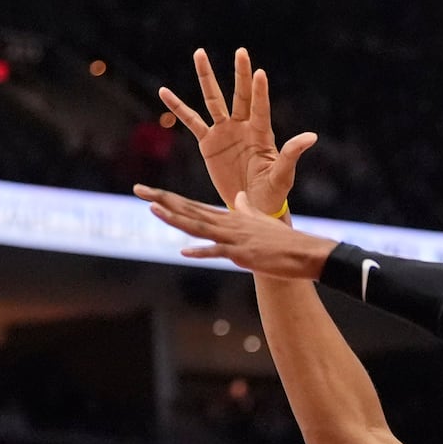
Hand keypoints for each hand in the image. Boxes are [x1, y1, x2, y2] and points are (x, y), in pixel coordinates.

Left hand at [136, 185, 336, 277]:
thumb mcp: (262, 221)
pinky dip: (202, 252)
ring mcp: (234, 239)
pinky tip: (185, 251)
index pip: (192, 206)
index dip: (168, 198)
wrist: (304, 252)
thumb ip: (247, 209)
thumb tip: (240, 198)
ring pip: (200, 227)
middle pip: (189, 211)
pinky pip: (219, 252)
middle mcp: (228, 224)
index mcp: (229, 217)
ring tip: (154, 209)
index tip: (148, 191)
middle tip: (139, 189)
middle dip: (162, 200)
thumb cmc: (283, 239)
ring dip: (177, 219)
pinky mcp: (243, 254)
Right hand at [160, 47, 317, 215]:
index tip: (260, 73)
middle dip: (240, 74)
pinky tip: (164, 92)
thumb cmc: (272, 193)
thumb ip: (291, 154)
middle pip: (240, 95)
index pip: (261, 108)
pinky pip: (191, 121)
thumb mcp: (282, 175)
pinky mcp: (208, 142)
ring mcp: (224, 132)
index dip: (260, 92)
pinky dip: (178, 107)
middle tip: (241, 51)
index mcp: (262, 134)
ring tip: (199, 53)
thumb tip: (312, 136)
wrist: (252, 207)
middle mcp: (243, 127)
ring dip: (206, 77)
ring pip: (213, 100)